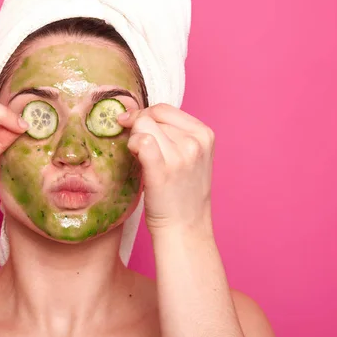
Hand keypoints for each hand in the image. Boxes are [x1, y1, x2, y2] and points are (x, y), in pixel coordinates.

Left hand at [117, 104, 214, 234]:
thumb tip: (137, 115)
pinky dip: (132, 145)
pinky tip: (134, 157)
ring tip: (140, 157)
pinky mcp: (162, 171)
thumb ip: (173, 133)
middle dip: (139, 128)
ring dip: (134, 138)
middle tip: (138, 149)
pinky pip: (141, 142)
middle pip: (151, 116)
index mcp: (204, 134)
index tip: (134, 127)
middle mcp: (195, 142)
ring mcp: (180, 156)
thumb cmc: (182, 192)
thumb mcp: (190, 156)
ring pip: (143, 126)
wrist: (184, 227)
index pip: (164, 109)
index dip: (144, 115)